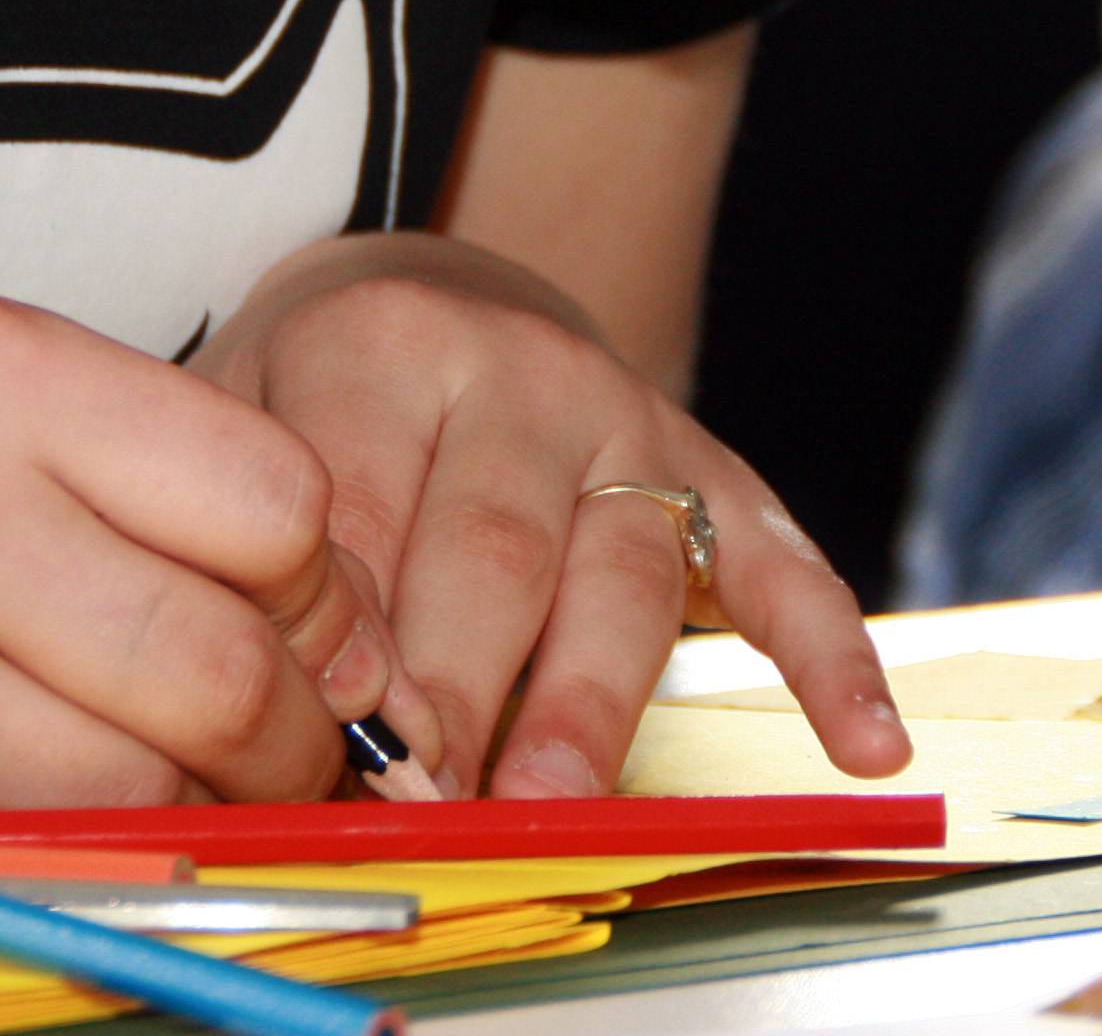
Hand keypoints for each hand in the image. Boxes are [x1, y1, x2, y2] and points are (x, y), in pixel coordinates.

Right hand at [0, 295, 419, 812]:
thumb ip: (97, 486)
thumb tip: (309, 630)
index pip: (270, 500)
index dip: (309, 597)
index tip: (294, 643)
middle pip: (220, 668)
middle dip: (271, 754)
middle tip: (249, 774)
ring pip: (120, 798)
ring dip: (154, 837)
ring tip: (102, 810)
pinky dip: (6, 885)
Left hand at [195, 236, 905, 800]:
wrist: (435, 294)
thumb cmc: (319, 395)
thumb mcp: (240, 417)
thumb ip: (245, 545)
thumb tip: (244, 719)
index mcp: (381, 344)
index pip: (358, 511)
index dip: (342, 642)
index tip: (327, 750)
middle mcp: (518, 368)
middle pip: (492, 550)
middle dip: (458, 694)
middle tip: (424, 799)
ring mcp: (627, 419)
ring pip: (621, 574)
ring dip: (589, 707)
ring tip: (554, 808)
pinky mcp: (712, 472)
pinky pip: (780, 568)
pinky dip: (828, 659)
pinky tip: (860, 739)